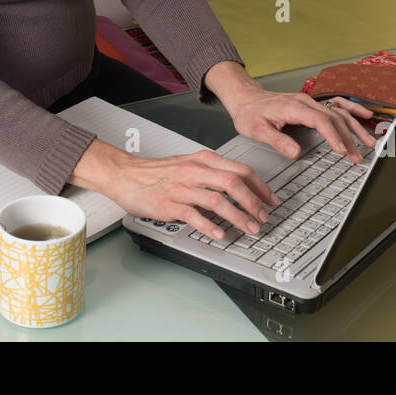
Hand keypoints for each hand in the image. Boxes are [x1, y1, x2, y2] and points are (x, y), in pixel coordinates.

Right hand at [74, 143, 279, 239]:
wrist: (125, 174)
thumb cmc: (156, 172)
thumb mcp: (188, 164)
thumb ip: (212, 174)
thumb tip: (238, 188)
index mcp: (203, 159)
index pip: (240, 169)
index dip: (260, 186)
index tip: (271, 200)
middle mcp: (195, 171)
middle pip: (234, 183)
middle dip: (254, 202)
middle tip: (264, 217)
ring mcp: (182, 188)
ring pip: (218, 200)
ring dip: (238, 217)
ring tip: (249, 229)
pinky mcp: (169, 204)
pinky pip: (194, 215)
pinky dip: (210, 226)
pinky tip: (220, 235)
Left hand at [220, 85, 378, 161]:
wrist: (246, 98)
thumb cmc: (250, 113)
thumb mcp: (257, 129)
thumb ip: (277, 140)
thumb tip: (296, 153)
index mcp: (294, 107)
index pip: (320, 121)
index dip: (333, 136)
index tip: (342, 150)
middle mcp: (305, 102)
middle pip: (334, 118)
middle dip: (349, 138)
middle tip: (358, 157)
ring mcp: (310, 102)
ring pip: (339, 113)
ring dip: (355, 128)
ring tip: (368, 143)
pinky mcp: (311, 105)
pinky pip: (336, 106)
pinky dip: (352, 112)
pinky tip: (365, 117)